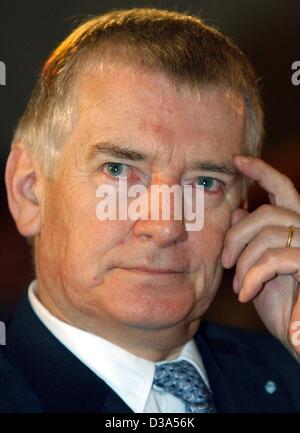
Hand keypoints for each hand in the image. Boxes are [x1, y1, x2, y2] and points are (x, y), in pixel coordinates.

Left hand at [221, 155, 299, 360]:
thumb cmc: (281, 307)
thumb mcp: (258, 271)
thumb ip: (251, 242)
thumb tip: (238, 211)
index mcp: (295, 230)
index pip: (281, 189)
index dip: (262, 171)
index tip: (236, 160)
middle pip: (266, 212)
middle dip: (237, 236)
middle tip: (225, 262)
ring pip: (268, 233)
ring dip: (245, 262)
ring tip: (239, 286)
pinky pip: (275, 257)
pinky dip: (253, 276)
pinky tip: (245, 294)